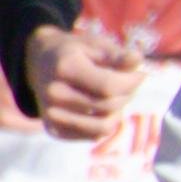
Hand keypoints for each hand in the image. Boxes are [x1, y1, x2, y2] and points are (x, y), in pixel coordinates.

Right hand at [29, 26, 135, 144]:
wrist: (38, 63)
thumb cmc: (75, 51)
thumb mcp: (95, 44)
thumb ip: (117, 55)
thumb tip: (138, 61)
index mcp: (65, 68)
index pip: (109, 86)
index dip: (133, 82)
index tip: (141, 74)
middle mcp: (54, 93)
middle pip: (109, 106)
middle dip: (127, 95)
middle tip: (127, 84)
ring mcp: (51, 114)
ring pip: (103, 127)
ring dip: (117, 113)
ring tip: (115, 98)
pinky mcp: (54, 129)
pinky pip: (93, 136)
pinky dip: (104, 124)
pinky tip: (101, 109)